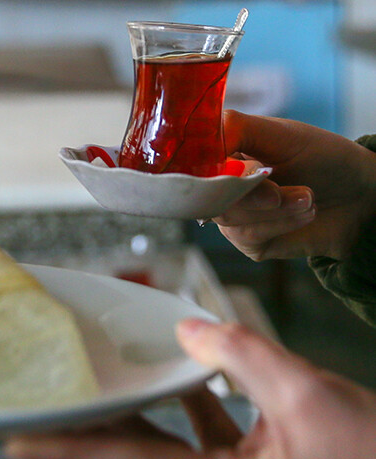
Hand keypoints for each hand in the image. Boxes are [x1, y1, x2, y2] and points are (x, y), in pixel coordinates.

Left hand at [4, 319, 375, 458]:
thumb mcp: (306, 398)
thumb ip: (242, 356)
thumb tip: (188, 328)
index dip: (66, 449)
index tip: (16, 438)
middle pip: (131, 454)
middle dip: (86, 425)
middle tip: (43, 397)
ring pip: (161, 445)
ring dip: (129, 412)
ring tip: (92, 382)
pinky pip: (198, 438)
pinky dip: (186, 406)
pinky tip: (183, 373)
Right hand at [213, 110, 375, 260]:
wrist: (362, 198)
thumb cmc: (324, 158)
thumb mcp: (282, 133)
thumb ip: (238, 128)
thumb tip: (204, 139)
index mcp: (221, 151)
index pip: (188, 161)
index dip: (204, 169)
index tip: (236, 169)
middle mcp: (219, 184)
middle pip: (207, 194)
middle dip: (252, 194)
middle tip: (287, 191)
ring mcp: (232, 215)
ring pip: (229, 217)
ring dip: (276, 209)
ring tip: (308, 198)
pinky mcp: (248, 241)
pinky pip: (248, 237)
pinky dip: (281, 225)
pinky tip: (304, 214)